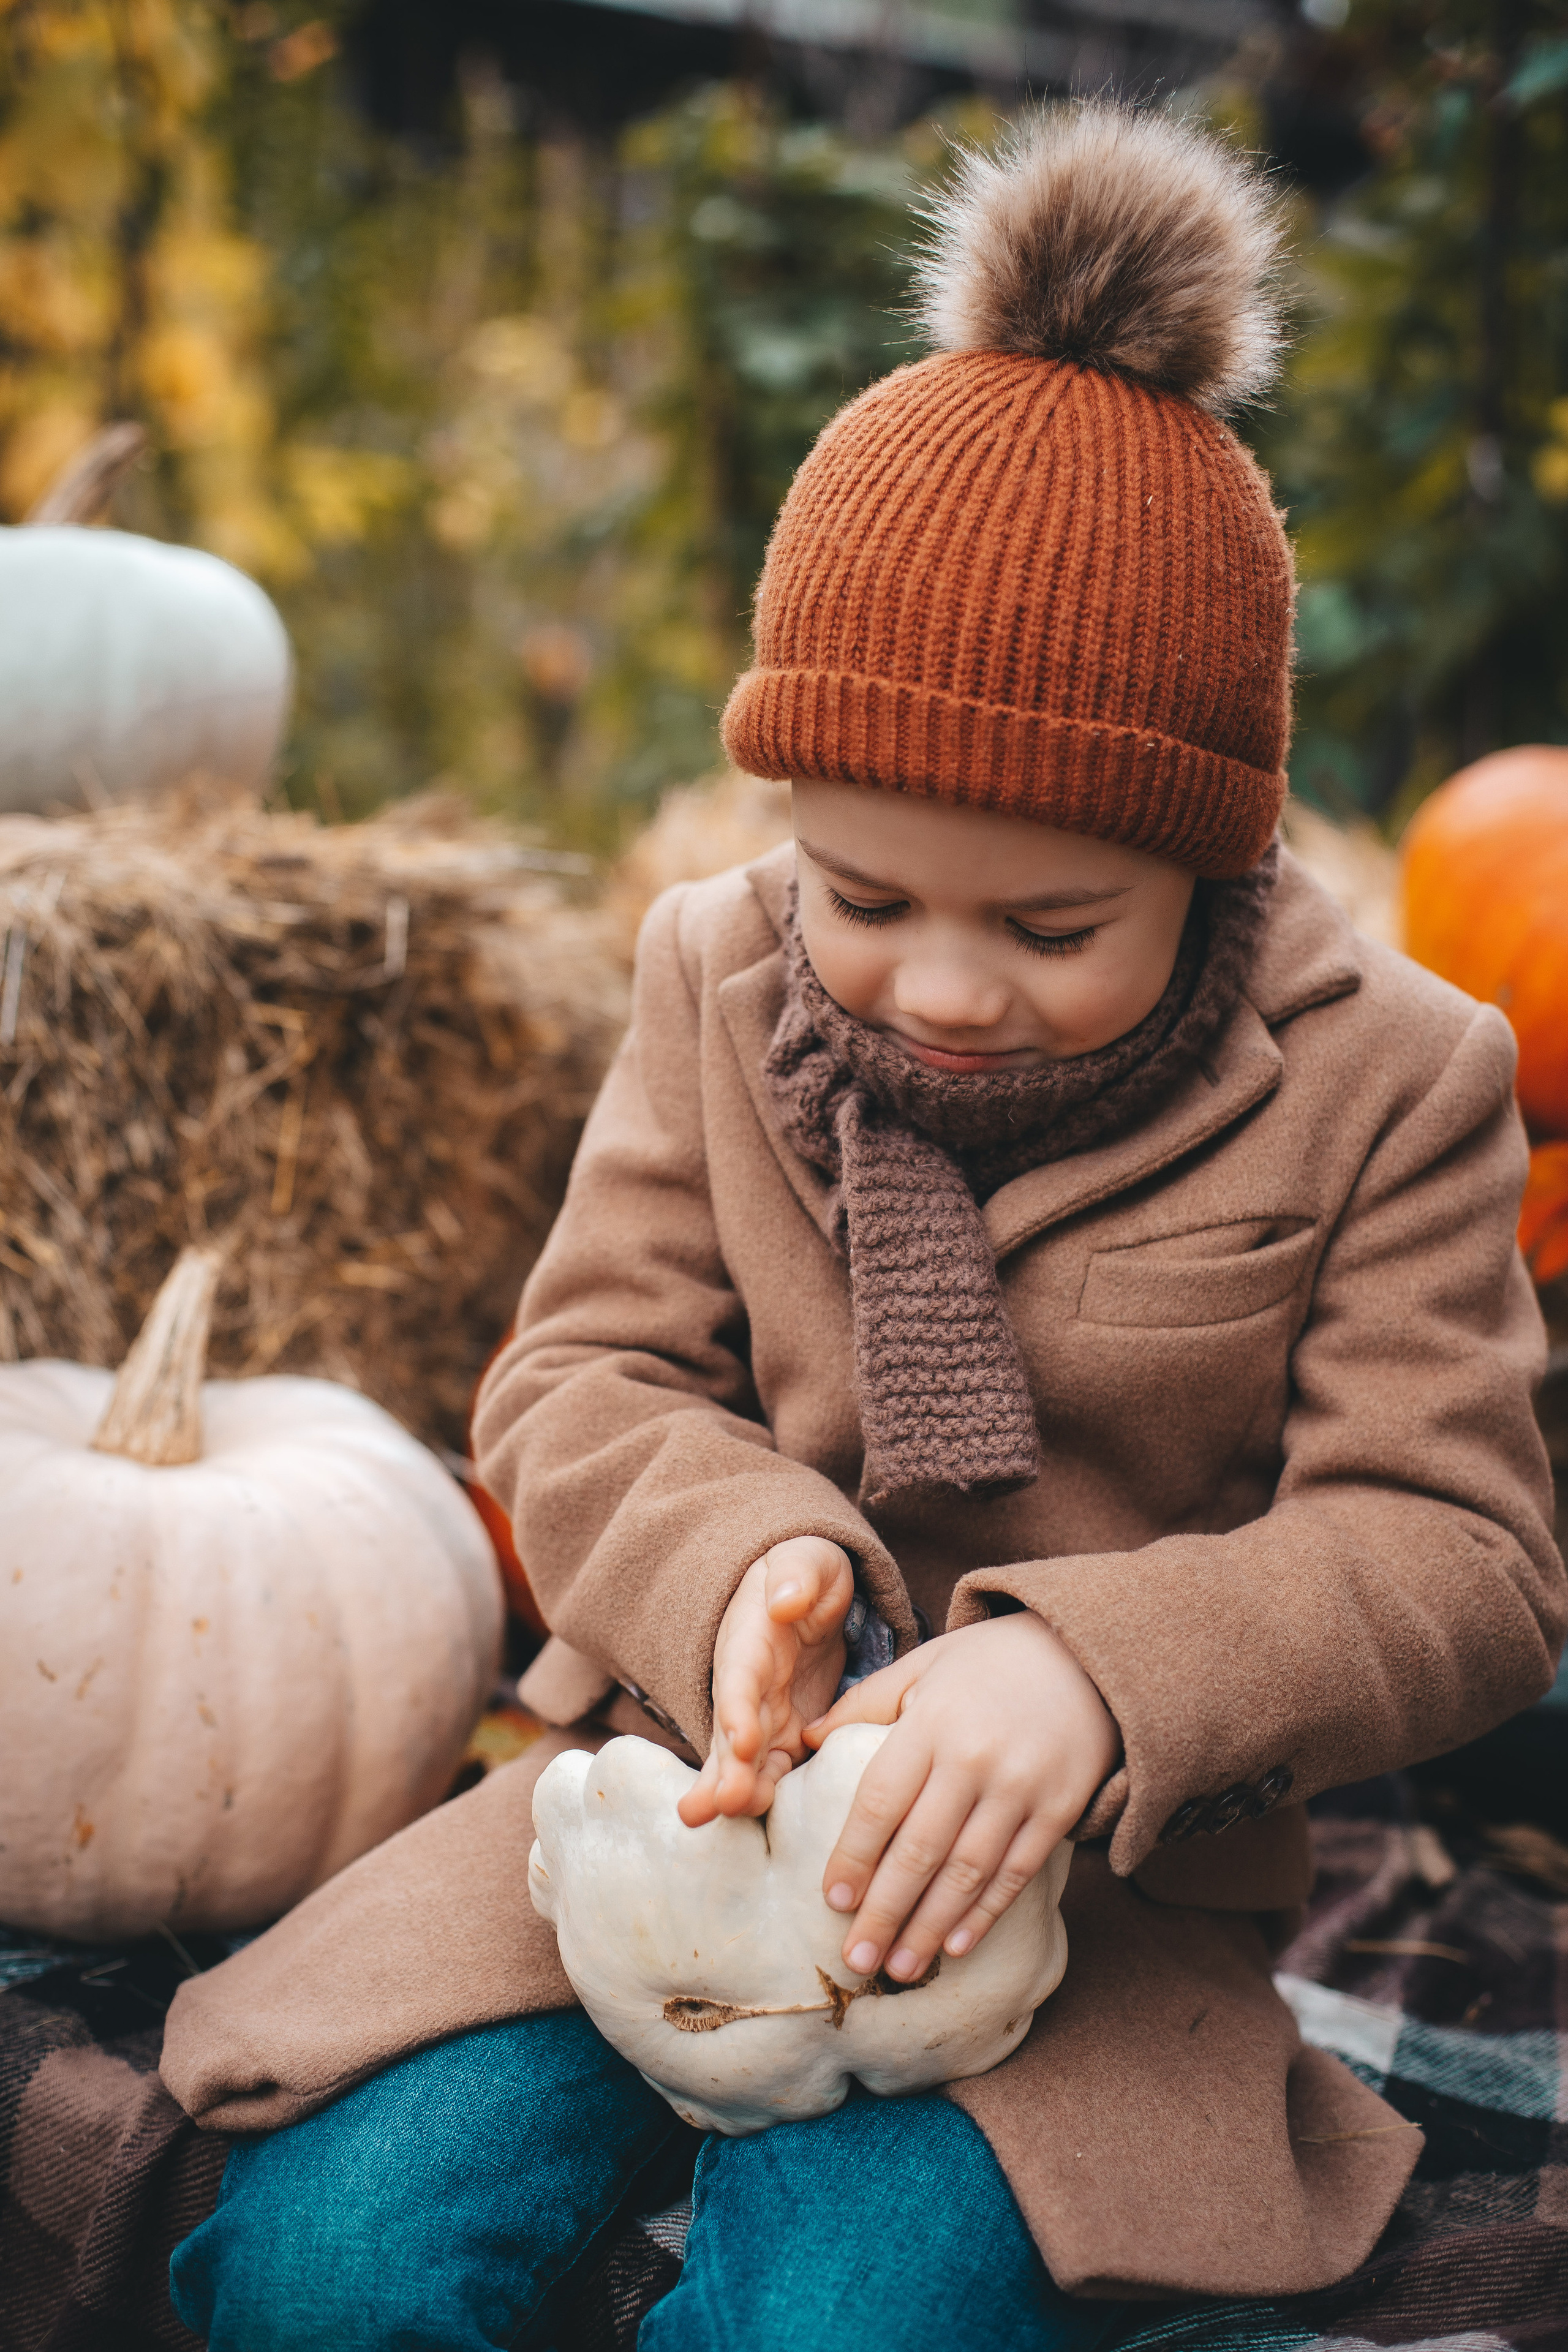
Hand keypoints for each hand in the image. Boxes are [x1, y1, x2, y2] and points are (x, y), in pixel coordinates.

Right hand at [678, 1538, 853, 1827]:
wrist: (802, 1596)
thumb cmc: (805, 1576)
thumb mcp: (805, 1560)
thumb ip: (797, 1574)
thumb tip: (786, 1600)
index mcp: (748, 1644)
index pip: (739, 1679)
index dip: (738, 1710)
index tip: (743, 1739)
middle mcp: (746, 1688)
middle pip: (732, 1732)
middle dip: (727, 1768)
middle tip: (721, 1804)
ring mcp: (761, 1717)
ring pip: (745, 1763)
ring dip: (736, 1791)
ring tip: (725, 1817)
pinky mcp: (784, 1738)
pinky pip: (774, 1772)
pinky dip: (765, 1797)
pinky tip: (758, 1823)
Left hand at [802, 1613, 1119, 1983]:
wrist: (1088, 1652)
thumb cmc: (991, 1661)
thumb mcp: (924, 1665)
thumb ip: (867, 1701)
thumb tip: (806, 1739)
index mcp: (931, 1721)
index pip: (881, 1800)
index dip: (854, 1855)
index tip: (832, 1900)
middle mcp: (974, 1758)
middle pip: (919, 1849)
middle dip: (884, 1911)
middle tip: (855, 1959)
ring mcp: (1021, 1787)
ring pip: (966, 1872)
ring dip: (929, 1927)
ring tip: (899, 1969)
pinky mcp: (1059, 1809)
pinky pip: (1016, 1872)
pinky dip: (985, 1914)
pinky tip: (956, 1947)